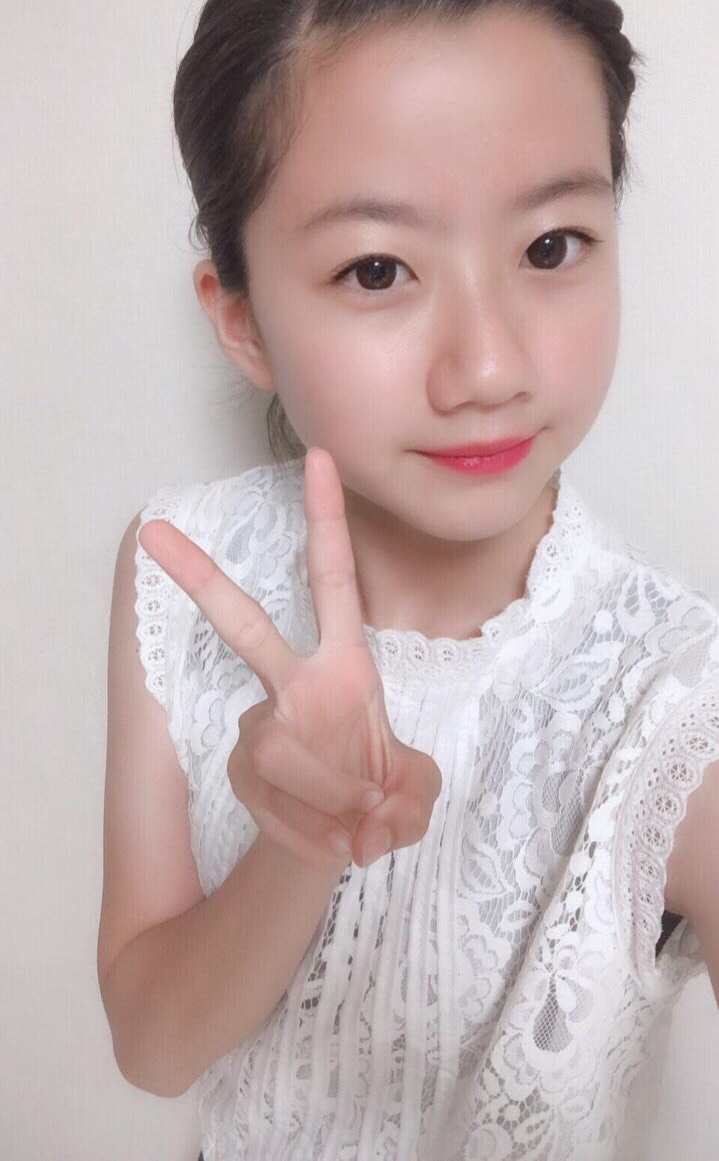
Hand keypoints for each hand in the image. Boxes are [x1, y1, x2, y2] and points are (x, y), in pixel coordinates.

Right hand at [138, 446, 442, 870]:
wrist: (342, 836)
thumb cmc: (382, 792)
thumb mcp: (417, 794)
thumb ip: (408, 803)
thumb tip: (370, 824)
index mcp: (346, 664)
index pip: (335, 580)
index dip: (327, 520)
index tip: (319, 457)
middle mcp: (297, 684)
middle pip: (244, 626)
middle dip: (201, 579)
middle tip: (152, 532)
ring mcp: (263, 725)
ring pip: (279, 750)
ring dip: (328, 794)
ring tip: (361, 823)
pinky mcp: (240, 769)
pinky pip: (271, 798)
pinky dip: (310, 829)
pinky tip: (334, 841)